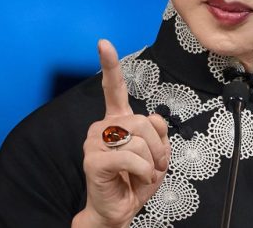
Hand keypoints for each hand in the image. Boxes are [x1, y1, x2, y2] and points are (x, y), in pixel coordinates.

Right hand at [73, 40, 169, 227]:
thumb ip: (159, 130)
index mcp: (117, 120)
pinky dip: (142, 170)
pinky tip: (134, 178)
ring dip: (150, 161)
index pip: (113, 87)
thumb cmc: (136, 179)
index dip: (109, 64)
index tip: (103, 44)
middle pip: (143, 121)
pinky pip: (131, 157)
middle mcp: (103, 126)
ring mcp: (95, 142)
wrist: (121, 209)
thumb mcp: (158, 152)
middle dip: (157, 146)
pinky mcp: (93, 160)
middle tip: (152, 165)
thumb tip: (154, 119)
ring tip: (141, 173)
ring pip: (139, 139)